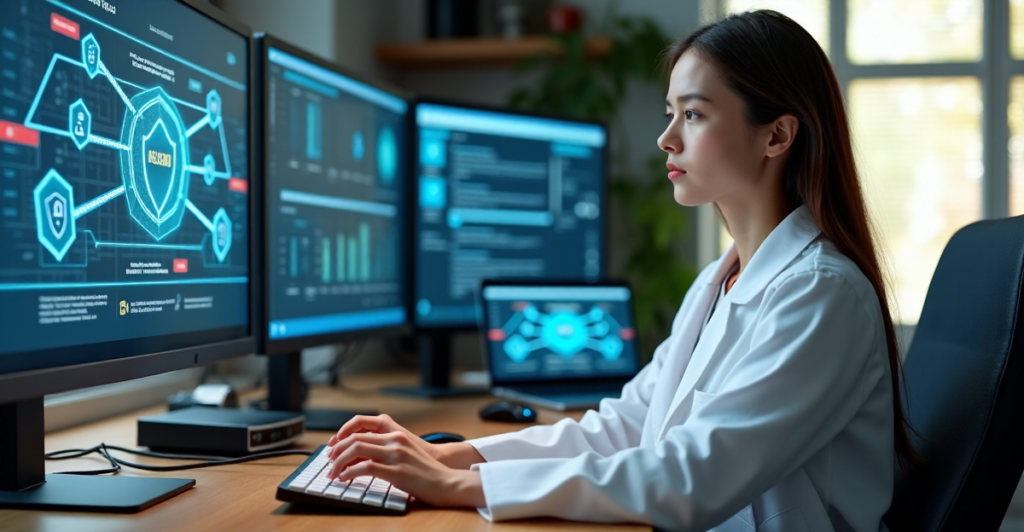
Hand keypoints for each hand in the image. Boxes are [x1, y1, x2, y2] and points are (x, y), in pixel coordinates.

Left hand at [327, 414, 486, 469]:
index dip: (342, 432)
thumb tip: (358, 456)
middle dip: (336, 450)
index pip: (361, 424)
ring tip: (333, 472)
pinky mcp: (396, 471)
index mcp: (396, 432)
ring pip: (356, 450)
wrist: (447, 481)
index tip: (332, 444)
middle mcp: (394, 439)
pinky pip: (365, 468)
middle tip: (329, 460)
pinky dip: (350, 473)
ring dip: (339, 462)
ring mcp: (395, 454)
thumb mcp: (404, 451)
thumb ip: (384, 448)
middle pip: (355, 437)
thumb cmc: (426, 469)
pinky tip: (345, 478)